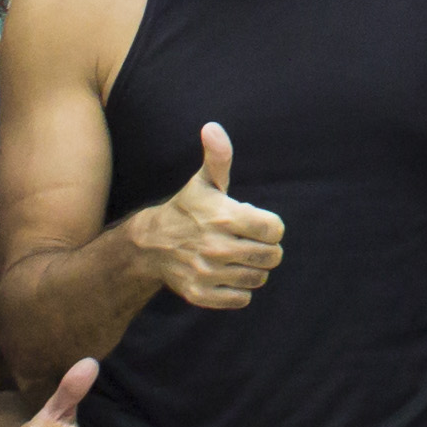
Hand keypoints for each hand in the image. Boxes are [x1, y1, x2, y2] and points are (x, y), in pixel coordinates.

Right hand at [136, 121, 286, 309]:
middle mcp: (216, 247)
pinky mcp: (202, 294)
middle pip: (272, 257)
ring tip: (237, 256)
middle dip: (266, 248)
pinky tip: (226, 274)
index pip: (275, 230)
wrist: (151, 244)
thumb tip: (212, 127)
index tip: (256, 222)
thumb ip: (218, 157)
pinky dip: (239, 289)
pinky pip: (242, 299)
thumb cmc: (187, 209)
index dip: (271, 226)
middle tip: (249, 241)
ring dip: (253, 268)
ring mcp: (208, 273)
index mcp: (224, 217)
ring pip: (258, 278)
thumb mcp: (204, 181)